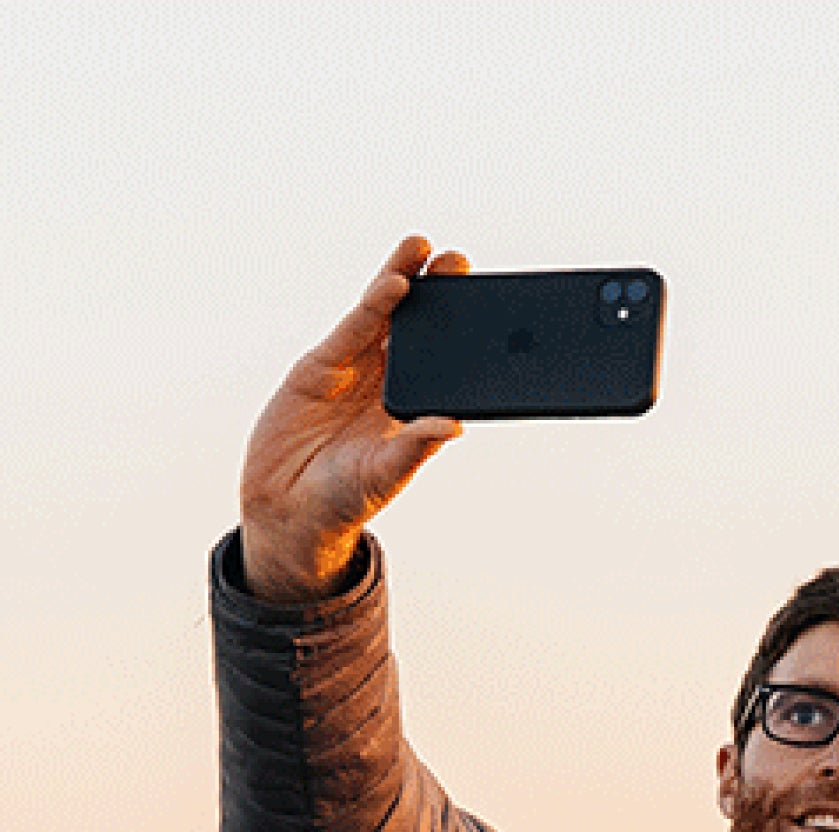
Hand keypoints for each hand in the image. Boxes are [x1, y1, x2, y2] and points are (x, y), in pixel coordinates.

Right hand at [237, 235, 468, 602]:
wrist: (287, 509)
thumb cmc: (343, 499)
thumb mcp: (385, 475)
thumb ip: (414, 448)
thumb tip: (454, 426)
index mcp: (410, 411)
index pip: (442, 367)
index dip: (460, 336)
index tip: (486, 307)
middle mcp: (385, 385)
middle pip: (415, 331)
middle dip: (435, 296)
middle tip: (460, 262)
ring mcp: (353, 373)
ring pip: (382, 319)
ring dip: (403, 283)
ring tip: (424, 250)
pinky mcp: (320, 366)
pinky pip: (352, 330)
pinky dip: (373, 306)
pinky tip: (394, 284)